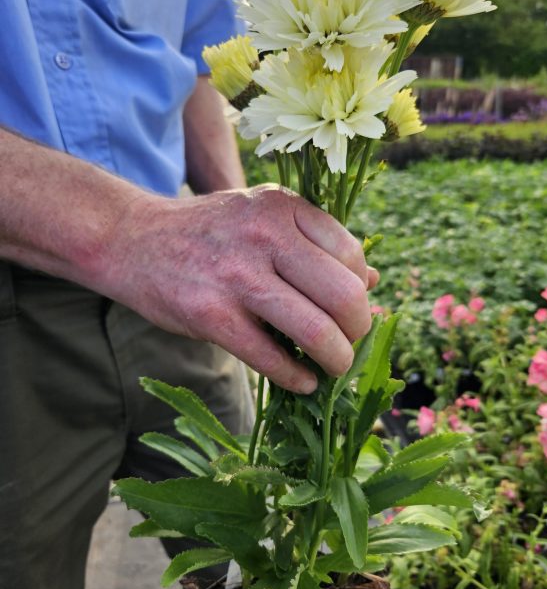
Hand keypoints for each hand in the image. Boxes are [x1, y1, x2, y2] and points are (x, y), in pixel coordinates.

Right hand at [103, 185, 373, 392]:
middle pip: (344, 294)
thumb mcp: (263, 217)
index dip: (361, 289)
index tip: (353, 309)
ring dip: (336, 360)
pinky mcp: (212, 316)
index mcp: (282, 207)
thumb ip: (315, 243)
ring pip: (316, 330)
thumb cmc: (209, 232)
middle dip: (359, 329)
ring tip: (333, 368)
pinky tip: (303, 381)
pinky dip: (297, 378)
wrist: (132, 239)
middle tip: (351, 343)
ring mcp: (238, 276)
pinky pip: (272, 358)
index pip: (352, 254)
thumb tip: (372, 279)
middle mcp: (265, 235)